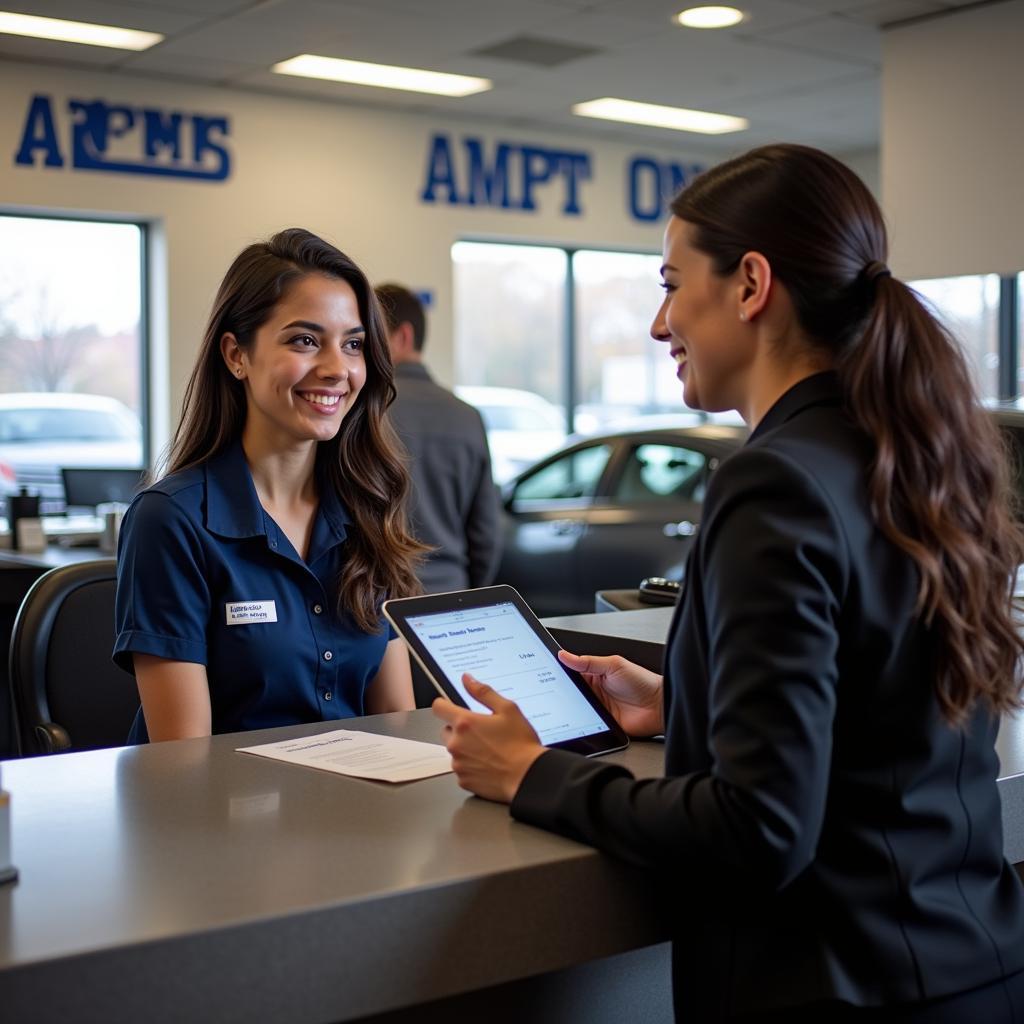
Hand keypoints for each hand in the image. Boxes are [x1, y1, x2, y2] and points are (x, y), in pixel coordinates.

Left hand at [432, 675, 544, 802]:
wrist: (528, 776)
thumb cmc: (520, 744)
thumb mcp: (507, 709)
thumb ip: (483, 692)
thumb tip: (467, 680)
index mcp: (464, 723)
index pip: (438, 707)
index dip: (445, 705)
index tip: (451, 708)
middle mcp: (456, 744)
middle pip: (446, 731)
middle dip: (459, 730)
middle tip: (482, 732)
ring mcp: (458, 763)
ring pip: (455, 751)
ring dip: (465, 749)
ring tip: (489, 750)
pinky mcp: (463, 780)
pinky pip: (461, 768)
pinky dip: (471, 766)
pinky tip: (488, 764)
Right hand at [558, 650, 663, 736]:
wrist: (659, 706)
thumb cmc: (642, 682)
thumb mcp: (613, 665)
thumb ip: (588, 661)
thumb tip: (564, 655)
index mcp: (594, 674)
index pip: (570, 672)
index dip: (557, 672)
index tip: (544, 671)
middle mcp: (593, 691)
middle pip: (568, 691)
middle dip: (558, 691)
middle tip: (549, 690)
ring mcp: (596, 708)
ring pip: (573, 708)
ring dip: (567, 707)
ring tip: (559, 705)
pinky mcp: (599, 723)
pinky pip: (583, 723)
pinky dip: (577, 722)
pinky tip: (573, 720)